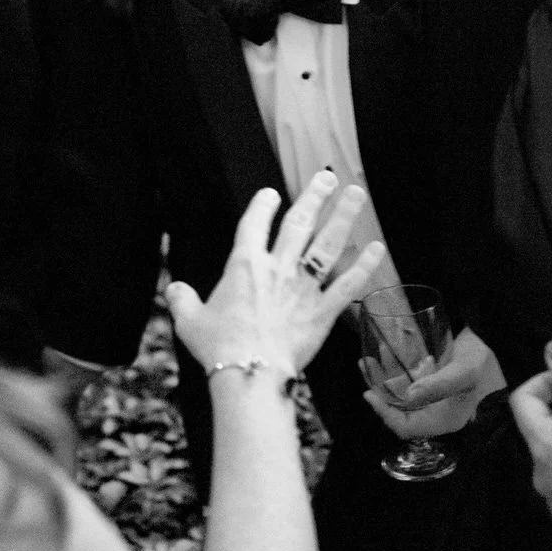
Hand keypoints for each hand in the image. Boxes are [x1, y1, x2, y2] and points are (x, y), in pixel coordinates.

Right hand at [169, 178, 379, 375]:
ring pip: (327, 245)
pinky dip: (364, 266)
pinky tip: (377, 249)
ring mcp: (303, 288)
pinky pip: (347, 284)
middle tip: (326, 178)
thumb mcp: (189, 321)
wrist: (249, 373)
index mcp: (244, 265)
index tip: (271, 193)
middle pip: (298, 224)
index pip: (254, 224)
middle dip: (313, 197)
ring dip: (343, 217)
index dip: (262, 205)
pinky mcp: (322, 311)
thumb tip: (174, 290)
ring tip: (356, 194)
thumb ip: (183, 300)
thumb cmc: (217, 347)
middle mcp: (277, 269)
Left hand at [362, 326, 502, 438]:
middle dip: (380, 392)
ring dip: (384, 377)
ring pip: (401, 394)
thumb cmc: (486, 360)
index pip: (407, 428)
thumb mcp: (463, 372)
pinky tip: (387, 352)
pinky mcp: (435, 381)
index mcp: (445, 419)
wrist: (501, 340)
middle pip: (400, 411)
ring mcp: (436, 396)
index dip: (385, 415)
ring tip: (369, 358)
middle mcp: (438, 411)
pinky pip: (409, 380)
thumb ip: (437, 385)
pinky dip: (395, 369)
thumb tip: (407, 396)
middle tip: (366, 366)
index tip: (369, 394)